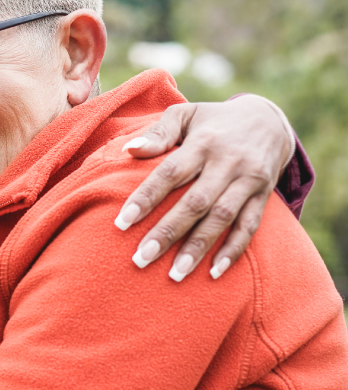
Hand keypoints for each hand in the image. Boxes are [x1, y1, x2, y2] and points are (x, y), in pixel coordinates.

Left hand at [116, 95, 293, 280]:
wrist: (269, 120)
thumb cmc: (212, 121)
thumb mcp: (186, 114)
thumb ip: (158, 132)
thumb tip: (128, 150)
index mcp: (203, 142)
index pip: (170, 172)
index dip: (146, 197)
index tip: (121, 223)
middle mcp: (228, 162)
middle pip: (195, 202)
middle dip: (168, 232)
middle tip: (140, 259)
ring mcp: (248, 180)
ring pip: (222, 218)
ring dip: (198, 248)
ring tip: (174, 274)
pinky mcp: (263, 195)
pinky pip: (249, 226)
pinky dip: (233, 250)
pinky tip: (213, 272)